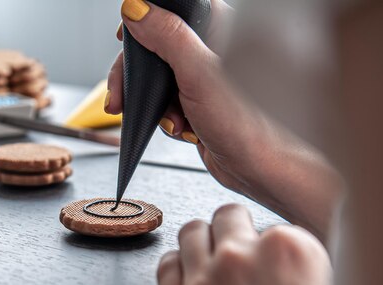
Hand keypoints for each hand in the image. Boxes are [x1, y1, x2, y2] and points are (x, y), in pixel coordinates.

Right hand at [107, 0, 343, 241]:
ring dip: (154, 103)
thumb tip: (138, 9)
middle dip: (137, 76)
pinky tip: (181, 130)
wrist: (262, 171)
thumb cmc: (249, 125)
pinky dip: (167, 119)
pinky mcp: (201, 107)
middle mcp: (214, 53)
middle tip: (120, 93)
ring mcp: (206, 82)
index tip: (126, 37)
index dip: (147, 20)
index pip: (175, 11)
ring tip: (169, 119)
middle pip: (159, 49)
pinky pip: (169, 105)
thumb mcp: (199, 75)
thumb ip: (168, 37)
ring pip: (160, 81)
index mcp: (222, 30)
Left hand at [157, 204, 356, 284]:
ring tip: (212, 266)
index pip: (274, 227)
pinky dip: (176, 269)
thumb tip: (284, 271)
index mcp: (293, 252)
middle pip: (228, 217)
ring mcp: (205, 281)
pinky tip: (189, 284)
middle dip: (235, 235)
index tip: (271, 267)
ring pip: (192, 232)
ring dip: (203, 245)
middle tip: (241, 261)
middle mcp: (244, 258)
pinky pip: (165, 266)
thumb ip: (303, 275)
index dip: (272, 249)